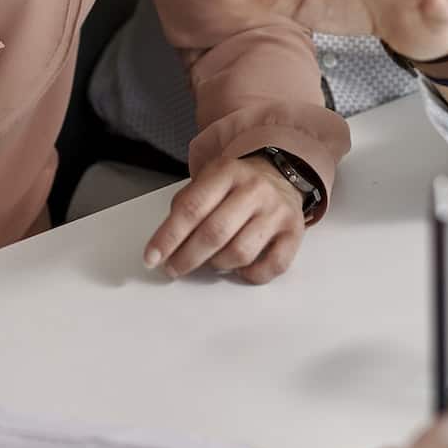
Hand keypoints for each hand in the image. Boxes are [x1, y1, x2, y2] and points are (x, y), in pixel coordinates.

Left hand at [142, 154, 306, 283]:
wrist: (280, 174)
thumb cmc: (236, 184)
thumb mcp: (209, 180)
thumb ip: (187, 204)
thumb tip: (165, 243)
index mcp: (227, 172)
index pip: (191, 208)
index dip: (168, 237)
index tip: (152, 258)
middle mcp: (254, 190)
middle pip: (214, 233)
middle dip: (187, 257)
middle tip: (173, 269)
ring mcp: (277, 211)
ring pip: (240, 253)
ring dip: (217, 265)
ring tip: (209, 260)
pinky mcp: (295, 233)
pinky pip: (271, 266)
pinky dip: (250, 274)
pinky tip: (239, 268)